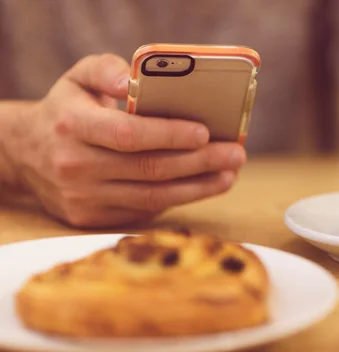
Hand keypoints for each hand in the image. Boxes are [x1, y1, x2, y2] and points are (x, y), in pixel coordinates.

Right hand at [4, 53, 245, 227]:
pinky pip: (143, 210)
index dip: (169, 135)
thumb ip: (105, 68)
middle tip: (236, 155)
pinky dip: (177, 200)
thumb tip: (132, 79)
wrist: (26, 154)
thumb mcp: (78, 77)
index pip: (128, 134)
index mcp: (72, 125)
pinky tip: (201, 187)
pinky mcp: (91, 220)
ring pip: (153, 196)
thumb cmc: (67, 109)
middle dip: (200, 163)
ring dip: (198, 188)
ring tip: (229, 175)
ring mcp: (82, 198)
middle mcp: (75, 165)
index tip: (206, 132)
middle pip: (150, 169)